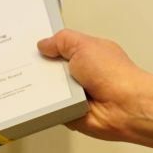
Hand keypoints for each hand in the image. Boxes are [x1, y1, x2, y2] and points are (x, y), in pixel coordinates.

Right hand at [37, 29, 152, 151]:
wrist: (126, 107)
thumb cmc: (115, 75)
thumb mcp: (84, 45)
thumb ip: (62, 41)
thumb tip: (44, 44)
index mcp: (85, 55)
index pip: (59, 48)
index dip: (45, 47)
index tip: (30, 47)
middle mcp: (80, 74)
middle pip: (48, 69)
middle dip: (38, 68)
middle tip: (27, 65)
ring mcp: (74, 94)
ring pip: (46, 89)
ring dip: (42, 87)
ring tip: (39, 83)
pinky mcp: (69, 112)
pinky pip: (49, 108)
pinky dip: (46, 105)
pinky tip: (45, 100)